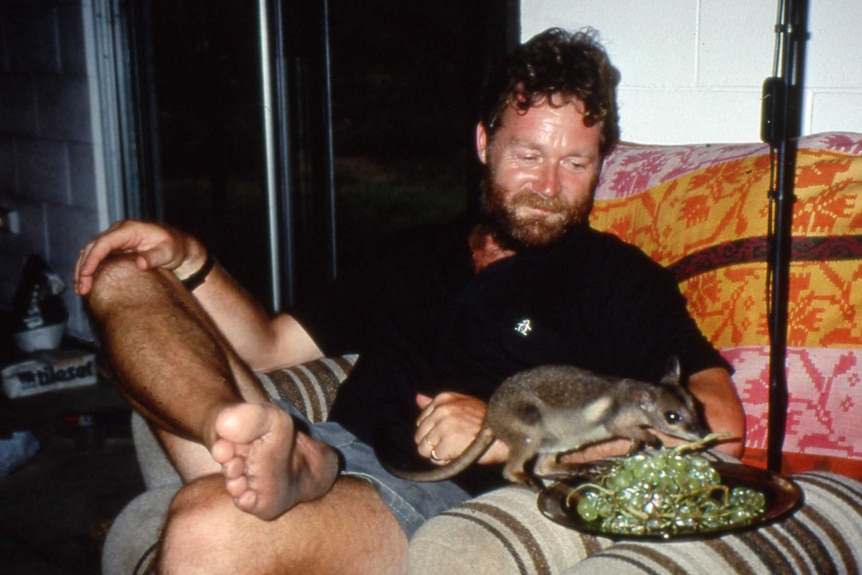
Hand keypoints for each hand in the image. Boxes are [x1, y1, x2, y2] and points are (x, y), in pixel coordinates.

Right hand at [75, 220, 204, 295]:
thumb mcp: (168, 252)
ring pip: (90, 253)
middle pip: (92, 247)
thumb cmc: (174, 248)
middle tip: (81, 288)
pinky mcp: (114, 249)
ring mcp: (115, 240)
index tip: (86, 275)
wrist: (179, 248)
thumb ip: (154, 257)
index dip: (92, 258)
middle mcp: (118, 232)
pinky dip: (89, 270)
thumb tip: (140, 263)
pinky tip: (86, 285)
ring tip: (80, 289)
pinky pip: (96, 258)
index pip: (104, 242)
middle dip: (83, 268)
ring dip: (83, 270)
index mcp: (129, 229)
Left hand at [414, 392, 507, 464]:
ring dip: (439, 453)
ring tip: (456, 448)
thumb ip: (435, 403)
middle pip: (420, 436)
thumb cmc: (483, 421)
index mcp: (443, 399)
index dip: (433, 432)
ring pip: (424, 449)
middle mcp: (441, 410)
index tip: (449, 432)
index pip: (421, 421)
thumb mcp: (461, 404)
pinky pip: (435, 459)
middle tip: (453, 442)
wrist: (503, 436)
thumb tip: (417, 398)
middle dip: (433, 443)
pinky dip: (445, 461)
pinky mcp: (447, 443)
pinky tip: (458, 454)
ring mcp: (443, 426)